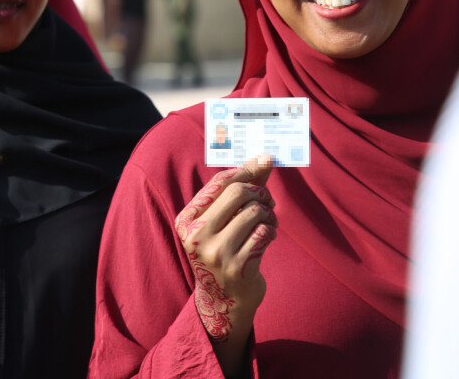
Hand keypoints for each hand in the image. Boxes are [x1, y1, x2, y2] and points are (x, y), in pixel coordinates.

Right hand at [175, 155, 276, 374]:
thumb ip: (239, 190)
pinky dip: (271, 231)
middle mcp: (197, 235)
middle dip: (260, 192)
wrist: (224, 300)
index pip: (219, 183)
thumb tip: (263, 159)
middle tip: (268, 200)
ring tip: (268, 223)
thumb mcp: (222, 221)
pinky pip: (264, 232)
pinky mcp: (238, 267)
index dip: (246, 169)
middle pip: (238, 192)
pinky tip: (268, 238)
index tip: (266, 159)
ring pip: (255, 211)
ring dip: (268, 214)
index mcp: (186, 220)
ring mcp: (216, 253)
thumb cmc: (224, 250)